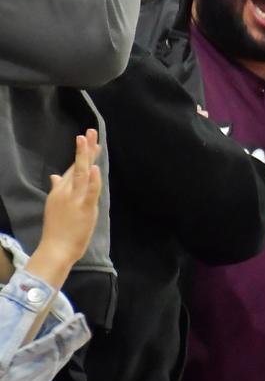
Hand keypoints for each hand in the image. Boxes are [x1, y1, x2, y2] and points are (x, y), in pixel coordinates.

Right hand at [30, 129, 101, 285]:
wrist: (55, 249)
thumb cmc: (58, 229)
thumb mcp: (55, 205)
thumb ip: (56, 188)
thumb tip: (54, 175)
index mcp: (60, 191)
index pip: (72, 169)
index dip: (82, 154)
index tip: (89, 140)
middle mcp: (66, 192)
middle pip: (77, 166)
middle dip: (84, 148)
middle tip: (90, 131)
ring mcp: (74, 199)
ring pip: (82, 174)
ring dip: (86, 156)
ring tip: (91, 140)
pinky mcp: (84, 209)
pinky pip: (89, 192)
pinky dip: (93, 180)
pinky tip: (94, 167)